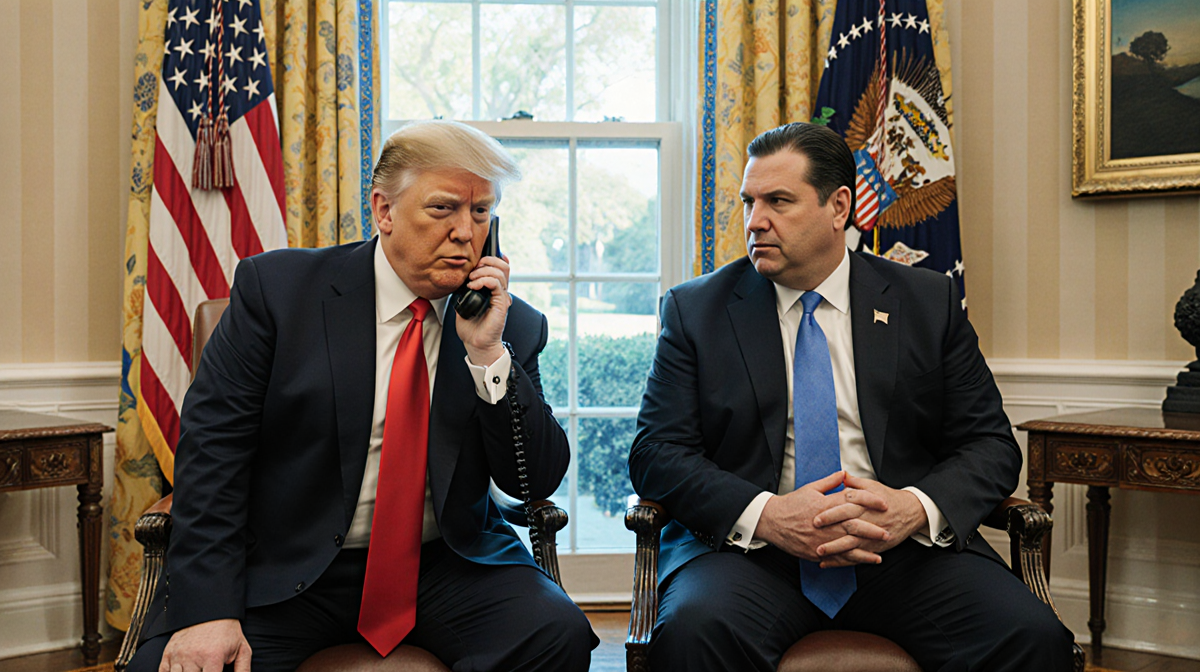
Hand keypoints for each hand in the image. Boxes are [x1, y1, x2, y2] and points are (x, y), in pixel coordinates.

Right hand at [159, 619, 250, 671]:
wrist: (211, 611)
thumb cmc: (227, 633)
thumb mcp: (241, 649)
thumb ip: (243, 669)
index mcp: (212, 657)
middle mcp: (193, 656)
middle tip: (205, 670)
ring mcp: (179, 654)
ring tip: (196, 669)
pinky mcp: (168, 652)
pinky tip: (182, 670)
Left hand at [457, 253, 511, 365]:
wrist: (476, 344)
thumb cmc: (471, 327)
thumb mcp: (465, 302)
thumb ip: (467, 288)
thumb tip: (461, 277)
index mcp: (493, 290)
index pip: (500, 268)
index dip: (492, 259)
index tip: (478, 261)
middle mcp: (500, 292)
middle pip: (503, 266)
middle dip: (488, 261)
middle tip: (474, 268)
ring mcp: (502, 297)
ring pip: (500, 272)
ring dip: (483, 271)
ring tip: (471, 279)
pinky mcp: (501, 303)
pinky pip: (496, 284)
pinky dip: (484, 280)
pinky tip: (473, 286)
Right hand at [754, 471, 889, 563]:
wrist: (772, 521)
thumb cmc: (791, 504)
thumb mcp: (810, 488)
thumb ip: (829, 482)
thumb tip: (844, 474)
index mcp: (825, 504)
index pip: (852, 499)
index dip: (870, 500)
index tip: (883, 503)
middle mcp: (826, 522)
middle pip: (854, 524)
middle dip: (872, 528)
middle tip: (887, 530)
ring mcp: (821, 539)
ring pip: (848, 545)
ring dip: (866, 549)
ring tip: (880, 551)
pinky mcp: (816, 552)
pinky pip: (838, 557)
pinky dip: (853, 560)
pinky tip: (864, 561)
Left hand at [811, 474, 927, 566]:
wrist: (910, 513)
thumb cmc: (889, 498)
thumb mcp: (873, 486)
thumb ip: (856, 482)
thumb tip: (842, 475)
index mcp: (865, 505)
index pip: (846, 507)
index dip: (831, 512)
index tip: (816, 516)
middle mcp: (867, 521)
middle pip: (848, 525)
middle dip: (831, 529)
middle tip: (815, 533)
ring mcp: (870, 536)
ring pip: (851, 544)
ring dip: (834, 548)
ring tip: (819, 551)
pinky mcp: (873, 547)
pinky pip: (856, 556)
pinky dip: (841, 561)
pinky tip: (826, 563)